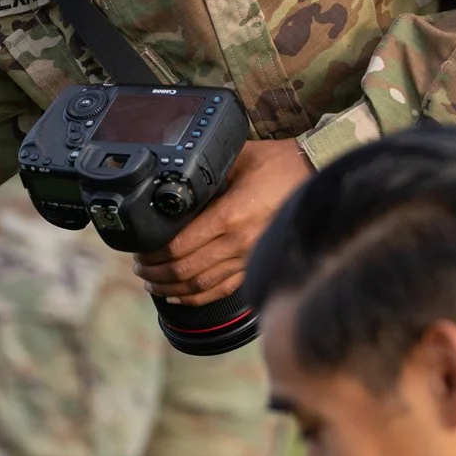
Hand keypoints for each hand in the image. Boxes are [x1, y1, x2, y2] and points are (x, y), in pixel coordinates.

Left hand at [133, 138, 313, 303]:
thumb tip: (178, 183)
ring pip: (201, 286)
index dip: (153, 253)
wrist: (316, 176)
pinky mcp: (257, 263)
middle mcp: (238, 243)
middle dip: (156, 272)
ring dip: (171, 288)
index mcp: (229, 216)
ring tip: (152, 283)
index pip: (179, 246)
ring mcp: (249, 257)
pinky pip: (223, 289)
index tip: (140, 250)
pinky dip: (197, 297)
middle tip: (139, 267)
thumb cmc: (279, 164)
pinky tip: (180, 296)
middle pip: (185, 270)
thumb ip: (208, 172)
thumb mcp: (238, 158)